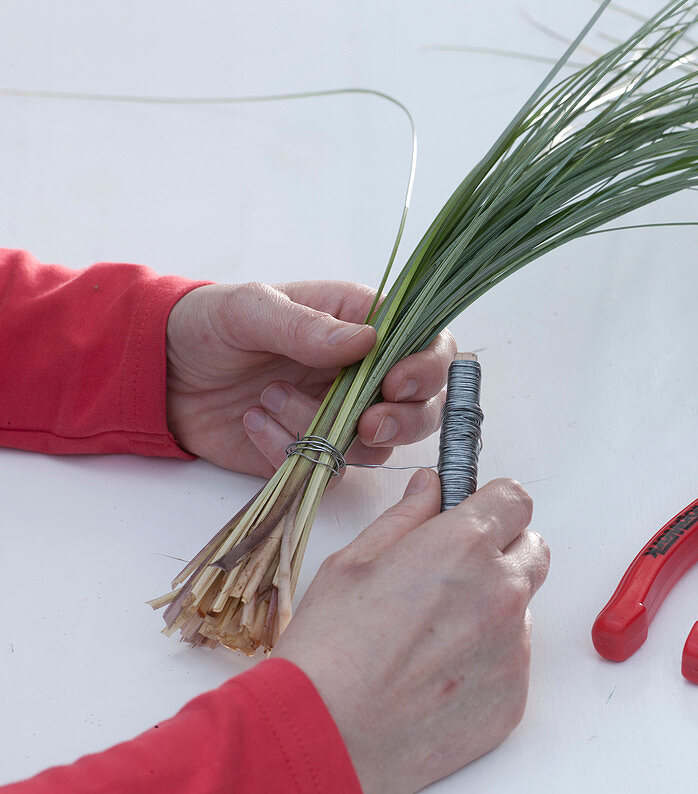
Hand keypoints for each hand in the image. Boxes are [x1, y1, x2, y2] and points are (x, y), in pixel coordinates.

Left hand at [165, 281, 455, 475]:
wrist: (160, 373)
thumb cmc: (209, 324)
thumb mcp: (250, 310)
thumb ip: (306, 325)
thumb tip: (367, 341)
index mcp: (363, 324)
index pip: (429, 346)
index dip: (428, 369)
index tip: (398, 384)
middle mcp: (365, 374)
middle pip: (422, 407)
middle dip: (402, 421)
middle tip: (366, 424)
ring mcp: (343, 416)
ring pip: (378, 445)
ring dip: (327, 431)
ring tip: (268, 398)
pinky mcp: (314, 452)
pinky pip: (328, 470)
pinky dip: (292, 453)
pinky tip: (254, 423)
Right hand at [274, 470, 549, 793]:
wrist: (323, 737)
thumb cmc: (328, 650)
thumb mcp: (354, 562)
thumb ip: (406, 517)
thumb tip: (431, 488)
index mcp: (464, 546)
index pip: (515, 500)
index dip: (492, 506)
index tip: (476, 518)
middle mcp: (501, 592)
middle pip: (532, 551)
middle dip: (502, 554)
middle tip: (453, 578)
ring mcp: (512, 648)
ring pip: (521, 611)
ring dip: (492, 613)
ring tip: (432, 640)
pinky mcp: (513, 698)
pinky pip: (512, 664)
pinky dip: (486, 664)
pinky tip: (437, 678)